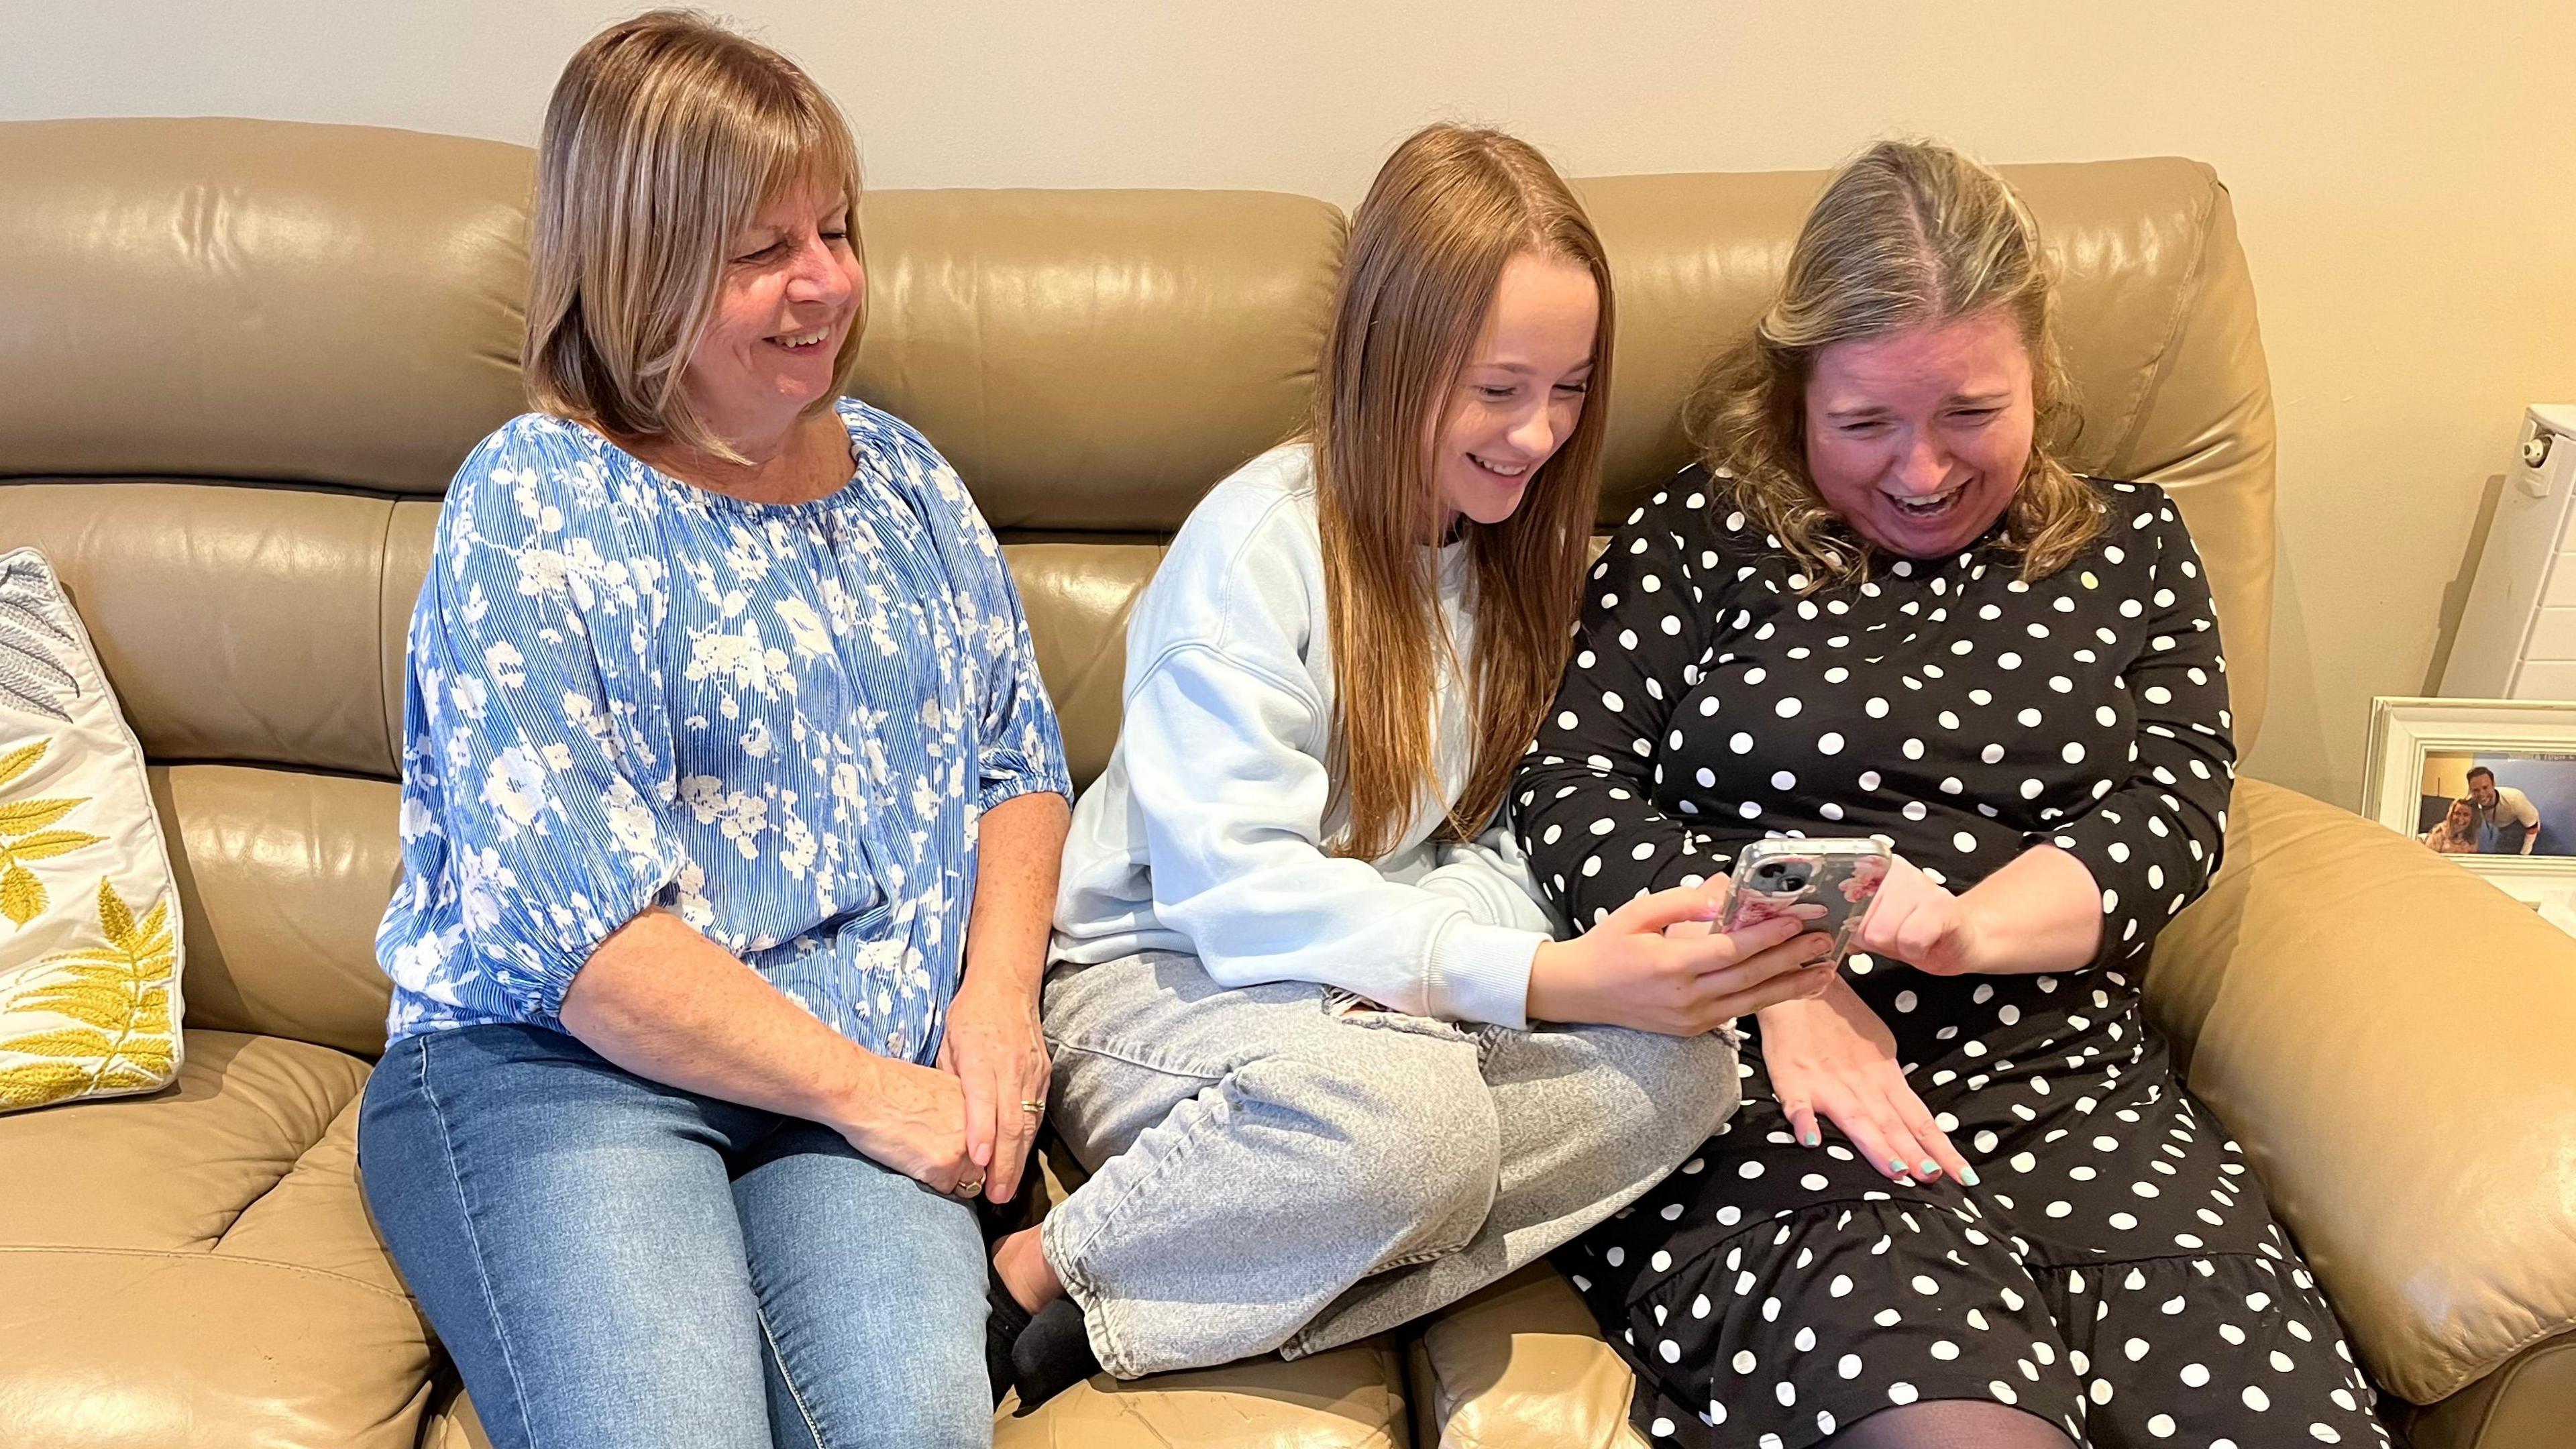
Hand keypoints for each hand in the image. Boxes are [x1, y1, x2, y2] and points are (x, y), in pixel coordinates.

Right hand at [829, 1056, 974, 1193]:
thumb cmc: (887, 1083)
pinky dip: (930, 1184)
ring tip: (921, 1159)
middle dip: (966, 1166)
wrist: (863, 1089)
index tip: (962, 1152)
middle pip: (985, 1162)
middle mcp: (979, 1124)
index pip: (991, 1139)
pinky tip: (911, 1163)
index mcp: (977, 1102)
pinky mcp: (943, 1166)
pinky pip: (945, 1190)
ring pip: (969, 1181)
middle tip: (935, 1155)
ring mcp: (963, 1146)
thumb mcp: (936, 1087)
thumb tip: (953, 1127)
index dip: (975, 1150)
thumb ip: (954, 1109)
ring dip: (950, 1178)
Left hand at [936, 967, 1049, 1203]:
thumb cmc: (969, 1016)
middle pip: (1011, 1121)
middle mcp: (1011, 1065)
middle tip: (995, 1195)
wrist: (1007, 986)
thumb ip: (950, 1083)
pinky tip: (1019, 1162)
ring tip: (1007, 1190)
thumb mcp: (948, 1044)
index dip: (981, 1132)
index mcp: (981, 1056)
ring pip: (1028, 1122)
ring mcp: (1031, 1071)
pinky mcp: (1043, 1074)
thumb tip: (947, 1123)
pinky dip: (1028, 1141)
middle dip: (1004, 1162)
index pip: (983, 1100)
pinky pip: (1037, 1113)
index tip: (976, 1162)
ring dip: (1018, 1159)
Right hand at [1528, 881, 1835, 1034]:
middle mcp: (1685, 998)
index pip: (1730, 951)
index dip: (1767, 937)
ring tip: (1826, 971)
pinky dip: (1769, 997)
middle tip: (1825, 941)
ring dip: (1792, 985)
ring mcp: (1691, 1018)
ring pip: (1752, 1000)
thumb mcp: (1638, 912)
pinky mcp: (1694, 1028)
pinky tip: (1793, 986)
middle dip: (1792, 958)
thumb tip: (1727, 893)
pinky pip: (1738, 1010)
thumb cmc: (1608, 946)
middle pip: (1750, 977)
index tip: (1797, 920)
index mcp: (1669, 965)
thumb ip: (1684, 901)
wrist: (1579, 993)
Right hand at [1757, 976, 1972, 1185]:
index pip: (1919, 1119)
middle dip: (1914, 1153)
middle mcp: (1862, 1084)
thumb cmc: (1840, 1021)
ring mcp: (1827, 1083)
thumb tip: (1914, 1121)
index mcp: (1886, 1077)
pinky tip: (1811, 1140)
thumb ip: (1891, 1085)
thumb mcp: (1878, 1049)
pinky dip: (1805, 1121)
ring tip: (1895, 1171)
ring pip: (1855, 1118)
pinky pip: (1798, 1104)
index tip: (1964, 1176)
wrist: (1801, 989)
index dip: (1941, 1148)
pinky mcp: (1792, 1080)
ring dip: (1875, 1145)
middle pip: (1892, 1124)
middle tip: (1933, 1177)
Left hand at [1853, 853, 1983, 975]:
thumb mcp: (1875, 929)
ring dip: (1898, 947)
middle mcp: (1896, 871)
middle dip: (1878, 940)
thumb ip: (1850, 924)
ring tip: (1913, 939)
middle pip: (1862, 924)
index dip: (1855, 929)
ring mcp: (1920, 884)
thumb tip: (1828, 932)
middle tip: (1899, 936)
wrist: (1961, 939)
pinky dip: (1915, 951)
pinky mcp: (1941, 905)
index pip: (1841, 906)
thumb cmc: (1916, 932)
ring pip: (1883, 931)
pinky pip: (1911, 938)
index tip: (1874, 930)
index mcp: (1875, 871)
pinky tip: (1926, 943)